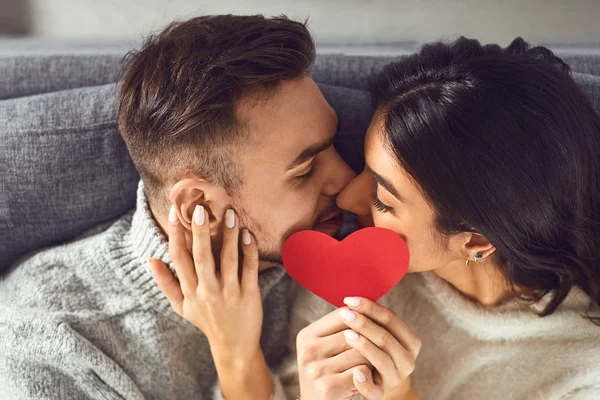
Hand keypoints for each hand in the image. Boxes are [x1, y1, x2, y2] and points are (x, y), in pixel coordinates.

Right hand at [149, 205, 271, 399]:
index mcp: (190, 290)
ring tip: (230, 213)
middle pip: (201, 257)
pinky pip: (249, 269)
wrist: (234, 346)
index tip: (175, 211)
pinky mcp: (249, 295)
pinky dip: (249, 251)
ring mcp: (229, 293)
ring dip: (228, 236)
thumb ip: (165, 283)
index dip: (175, 234)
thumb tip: (150, 259)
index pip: (179, 258)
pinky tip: (247, 235)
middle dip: (199, 232)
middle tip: (199, 208)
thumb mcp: (182, 306)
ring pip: (228, 260)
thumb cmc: (207, 321)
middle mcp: (207, 291)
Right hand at [296, 308, 371, 399]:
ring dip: (370, 361)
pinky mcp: (327, 387)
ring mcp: (316, 369)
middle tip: (370, 355)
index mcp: (306, 336)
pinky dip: (368, 377)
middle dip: (369, 343)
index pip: (342, 314)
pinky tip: (362, 382)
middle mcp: (307, 350)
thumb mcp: (327, 349)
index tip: (375, 325)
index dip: (363, 317)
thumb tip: (367, 304)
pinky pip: (362, 371)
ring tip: (366, 369)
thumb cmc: (329, 375)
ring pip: (361, 352)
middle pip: (354, 332)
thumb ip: (342, 328)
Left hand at [339, 297, 421, 399]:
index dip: (371, 307)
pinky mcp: (381, 394)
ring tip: (346, 335)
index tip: (350, 300)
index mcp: (410, 342)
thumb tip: (352, 299)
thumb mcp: (380, 335)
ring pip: (381, 359)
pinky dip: (364, 381)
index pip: (391, 319)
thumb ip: (373, 320)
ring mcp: (396, 378)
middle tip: (345, 313)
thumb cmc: (376, 352)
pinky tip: (354, 372)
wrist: (380, 386)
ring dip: (364, 346)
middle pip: (385, 337)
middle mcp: (408, 360)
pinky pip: (374, 389)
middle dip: (364, 323)